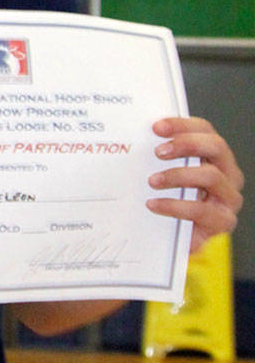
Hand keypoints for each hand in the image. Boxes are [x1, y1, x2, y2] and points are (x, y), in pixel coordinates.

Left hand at [148, 116, 243, 250]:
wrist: (175, 237)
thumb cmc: (170, 198)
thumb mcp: (165, 172)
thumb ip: (160, 154)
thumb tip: (134, 134)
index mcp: (214, 155)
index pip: (205, 130)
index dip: (182, 125)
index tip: (156, 127)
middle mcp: (227, 173)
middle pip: (216, 147)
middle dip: (185, 144)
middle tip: (157, 152)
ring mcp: (229, 197)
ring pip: (211, 176)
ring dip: (177, 175)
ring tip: (152, 181)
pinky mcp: (223, 221)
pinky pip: (201, 210)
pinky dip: (174, 205)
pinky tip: (153, 204)